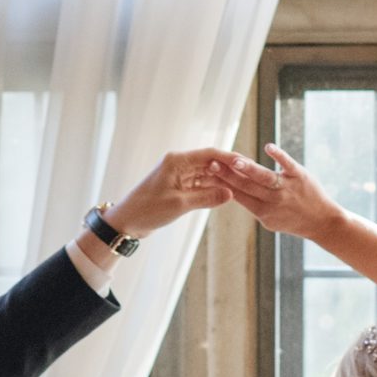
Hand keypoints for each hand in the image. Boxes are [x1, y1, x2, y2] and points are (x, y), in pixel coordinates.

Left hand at [101, 149, 233, 240]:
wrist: (127, 221)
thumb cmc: (148, 210)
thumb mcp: (180, 205)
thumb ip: (206, 198)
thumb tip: (230, 194)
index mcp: (177, 161)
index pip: (210, 154)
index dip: (230, 158)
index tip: (246, 164)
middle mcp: (179, 164)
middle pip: (210, 163)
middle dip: (229, 170)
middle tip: (249, 177)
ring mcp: (178, 175)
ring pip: (206, 175)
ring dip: (222, 181)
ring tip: (241, 187)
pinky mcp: (178, 187)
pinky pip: (199, 185)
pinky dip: (211, 190)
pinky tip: (225, 194)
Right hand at [215, 144, 339, 241]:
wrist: (322, 222)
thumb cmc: (293, 220)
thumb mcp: (270, 220)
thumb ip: (254, 205)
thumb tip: (234, 191)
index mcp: (263, 212)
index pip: (238, 196)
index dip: (222, 185)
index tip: (208, 175)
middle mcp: (273, 201)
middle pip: (247, 186)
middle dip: (228, 175)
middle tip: (212, 163)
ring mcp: (287, 188)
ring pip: (264, 178)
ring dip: (249, 169)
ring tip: (234, 160)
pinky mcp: (300, 176)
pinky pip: (288, 165)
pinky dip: (279, 156)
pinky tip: (268, 147)